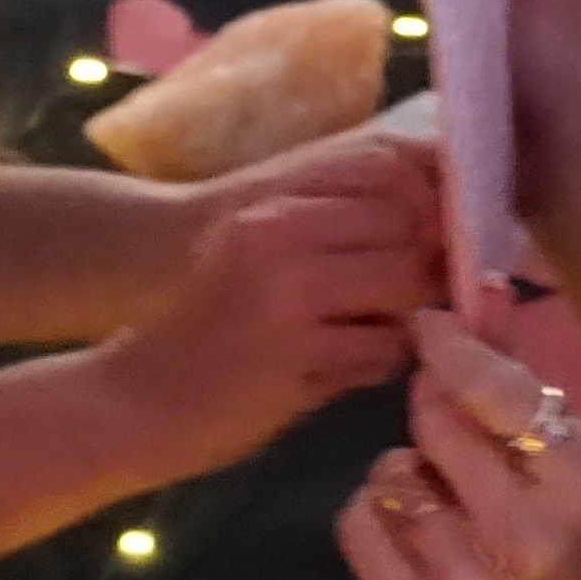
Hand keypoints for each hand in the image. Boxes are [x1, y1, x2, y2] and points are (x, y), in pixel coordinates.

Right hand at [89, 136, 440, 461]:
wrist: (136, 398)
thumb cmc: (209, 323)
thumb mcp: (260, 252)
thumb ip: (335, 230)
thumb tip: (439, 224)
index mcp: (274, 207)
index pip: (391, 180)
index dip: (434, 209)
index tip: (444, 239)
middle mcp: (281, 239)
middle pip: (410, 231)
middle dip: (433, 264)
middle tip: (427, 294)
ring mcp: (289, 299)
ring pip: (407, 292)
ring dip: (410, 316)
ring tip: (378, 331)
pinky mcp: (297, 360)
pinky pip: (383, 351)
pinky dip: (381, 360)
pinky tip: (347, 367)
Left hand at [335, 310, 580, 579]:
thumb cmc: (560, 516)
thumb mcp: (563, 444)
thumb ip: (514, 374)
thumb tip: (474, 290)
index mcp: (575, 481)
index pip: (494, 391)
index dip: (454, 349)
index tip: (430, 325)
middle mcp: (523, 536)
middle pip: (434, 422)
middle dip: (434, 404)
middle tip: (449, 419)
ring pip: (391, 470)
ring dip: (409, 467)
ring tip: (445, 491)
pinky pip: (358, 519)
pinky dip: (377, 511)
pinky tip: (416, 526)